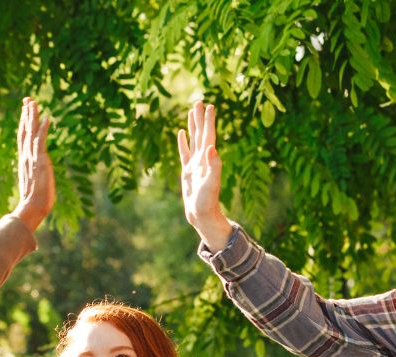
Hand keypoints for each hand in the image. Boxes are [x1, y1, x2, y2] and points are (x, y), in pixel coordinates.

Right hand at [12, 96, 54, 230]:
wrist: (32, 208)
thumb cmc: (34, 201)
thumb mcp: (32, 184)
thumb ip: (32, 176)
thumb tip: (34, 177)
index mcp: (24, 160)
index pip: (22, 137)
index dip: (23, 123)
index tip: (24, 110)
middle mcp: (26, 156)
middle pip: (25, 131)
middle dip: (26, 114)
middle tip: (27, 99)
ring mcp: (32, 158)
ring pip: (31, 133)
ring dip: (32, 116)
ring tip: (33, 102)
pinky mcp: (40, 161)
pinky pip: (41, 141)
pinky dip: (43, 129)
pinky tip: (46, 118)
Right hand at [176, 100, 232, 250]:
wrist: (201, 215)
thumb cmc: (207, 202)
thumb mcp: (211, 184)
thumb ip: (214, 166)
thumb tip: (212, 148)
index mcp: (208, 160)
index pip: (209, 136)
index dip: (209, 121)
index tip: (210, 106)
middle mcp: (202, 159)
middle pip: (201, 134)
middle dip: (200, 118)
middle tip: (200, 101)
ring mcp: (195, 164)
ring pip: (193, 140)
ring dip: (193, 126)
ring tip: (192, 111)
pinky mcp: (187, 171)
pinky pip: (184, 152)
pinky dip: (183, 142)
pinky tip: (182, 133)